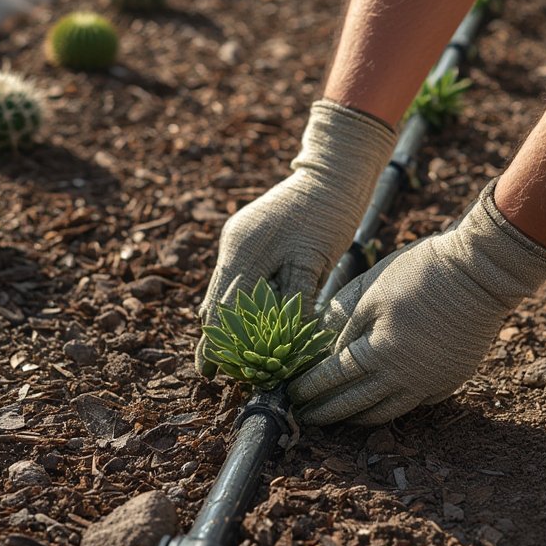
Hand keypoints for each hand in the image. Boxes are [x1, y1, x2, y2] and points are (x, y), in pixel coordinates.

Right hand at [196, 100, 395, 373]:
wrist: (332, 173)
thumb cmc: (329, 215)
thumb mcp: (314, 261)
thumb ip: (295, 298)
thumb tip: (286, 340)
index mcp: (244, 252)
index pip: (222, 309)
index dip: (218, 343)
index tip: (213, 372)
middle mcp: (232, 246)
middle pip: (214, 302)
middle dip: (214, 337)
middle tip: (214, 372)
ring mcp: (236, 240)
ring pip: (221, 291)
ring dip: (226, 321)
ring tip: (228, 355)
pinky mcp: (246, 238)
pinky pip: (235, 277)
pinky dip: (239, 302)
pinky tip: (247, 323)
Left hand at [288, 181, 545, 424]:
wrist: (482, 272)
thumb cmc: (420, 271)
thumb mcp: (370, 288)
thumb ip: (342, 319)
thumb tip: (319, 343)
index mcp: (377, 351)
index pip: (333, 378)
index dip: (310, 388)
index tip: (291, 394)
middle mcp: (402, 377)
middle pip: (355, 403)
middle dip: (327, 411)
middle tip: (305, 416)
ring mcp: (429, 383)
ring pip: (385, 413)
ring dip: (358, 417)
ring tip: (340, 416)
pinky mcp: (450, 381)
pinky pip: (415, 404)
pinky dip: (393, 407)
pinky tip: (381, 404)